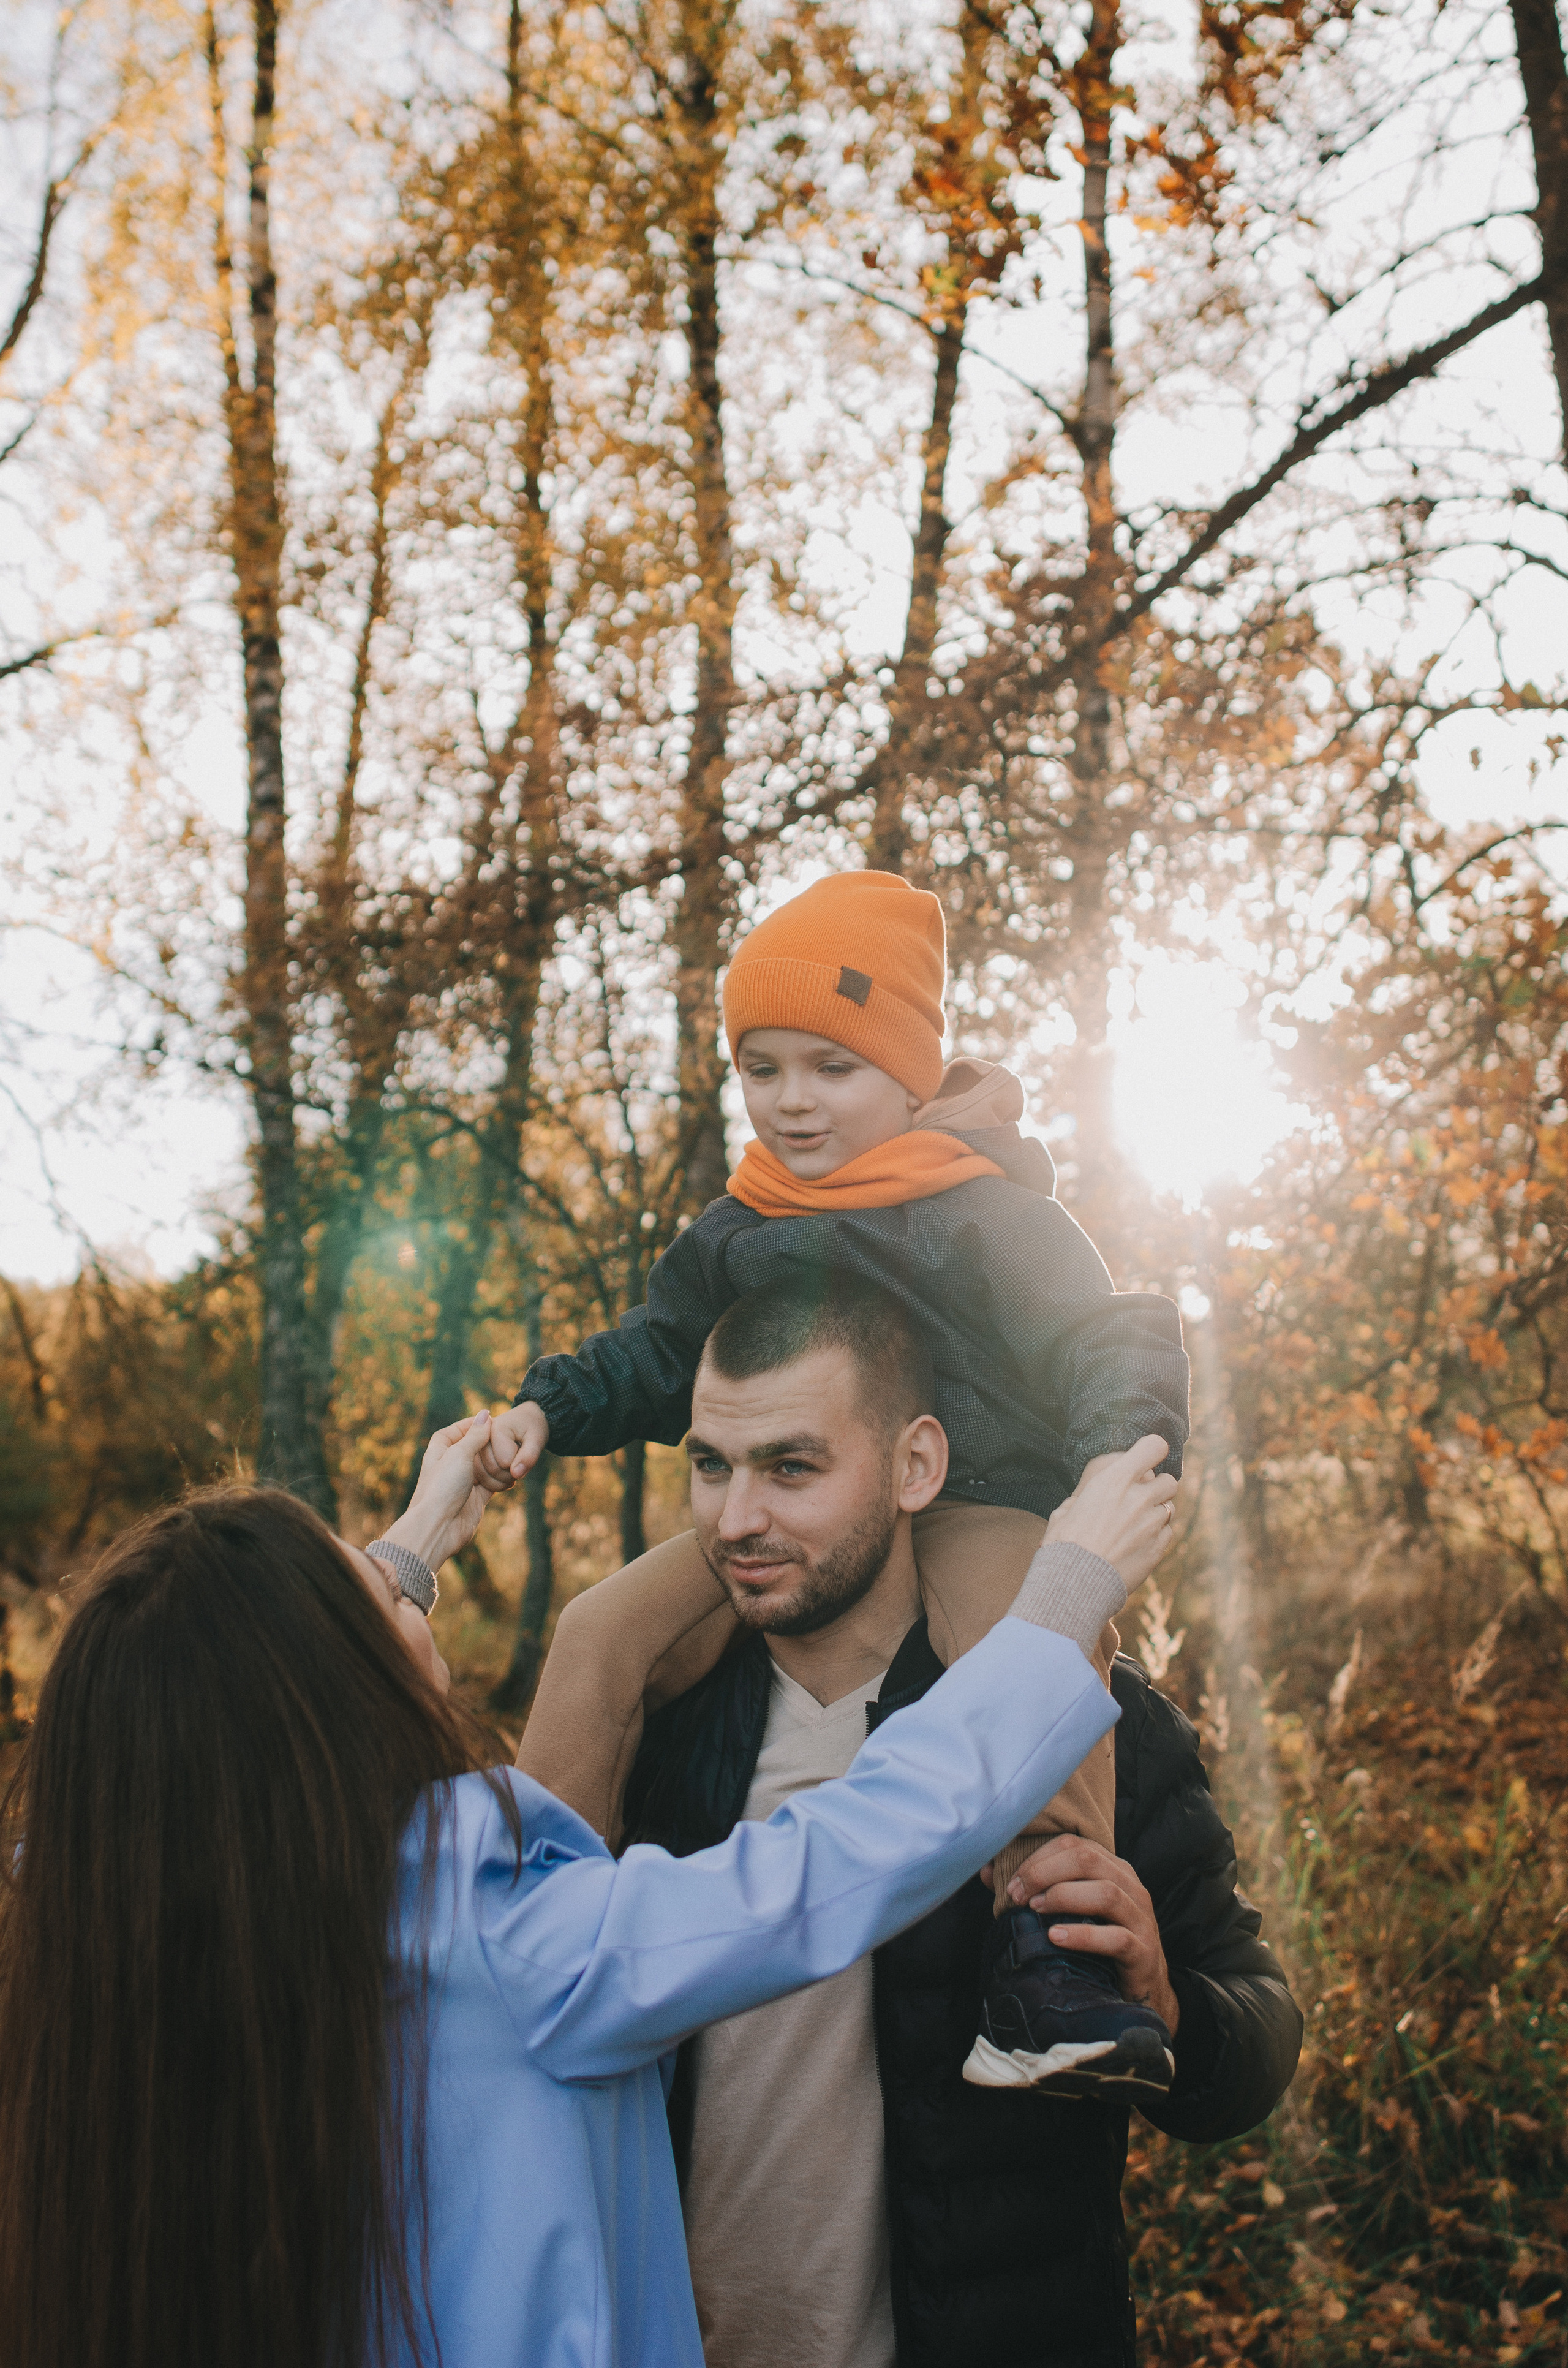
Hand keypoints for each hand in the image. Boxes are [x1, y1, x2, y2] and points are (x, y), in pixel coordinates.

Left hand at [384, 1411, 510, 1572]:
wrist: (439, 1526)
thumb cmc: (443, 1486)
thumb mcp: (460, 1454)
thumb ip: (475, 1435)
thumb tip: (486, 1414)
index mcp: (440, 1449)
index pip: (458, 1429)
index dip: (473, 1424)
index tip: (493, 1419)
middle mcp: (451, 1464)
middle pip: (474, 1447)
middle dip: (490, 1444)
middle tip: (508, 1438)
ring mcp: (463, 1481)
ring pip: (485, 1466)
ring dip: (498, 1463)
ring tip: (513, 1457)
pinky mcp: (475, 1498)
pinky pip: (492, 1483)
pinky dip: (502, 1480)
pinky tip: (513, 1475)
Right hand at [477, 1399, 548, 1486]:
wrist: (522, 1421)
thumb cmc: (531, 1428)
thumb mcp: (537, 1439)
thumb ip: (529, 1456)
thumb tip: (516, 1474)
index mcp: (494, 1428)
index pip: (505, 1461)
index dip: (518, 1464)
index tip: (525, 1454)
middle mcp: (478, 1438)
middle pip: (493, 1470)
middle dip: (510, 1474)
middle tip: (520, 1465)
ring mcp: (474, 1449)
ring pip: (484, 1477)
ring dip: (501, 1481)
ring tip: (513, 1469)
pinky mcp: (473, 1458)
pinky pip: (480, 1479)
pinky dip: (493, 1483)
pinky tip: (504, 1476)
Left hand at [990, 1834, 1180, 2034]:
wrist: (1142, 1987)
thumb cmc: (1098, 1941)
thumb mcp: (1070, 1910)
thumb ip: (1031, 1889)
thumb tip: (985, 1871)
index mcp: (1112, 1867)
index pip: (1072, 1845)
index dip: (1037, 1859)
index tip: (1011, 1883)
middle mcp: (1130, 1885)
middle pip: (1087, 1860)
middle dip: (1044, 1874)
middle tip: (1018, 1897)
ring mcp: (1140, 1918)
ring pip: (1105, 1892)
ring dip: (1063, 1897)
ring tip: (1035, 1911)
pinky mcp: (1143, 1950)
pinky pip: (1116, 1937)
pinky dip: (1082, 1936)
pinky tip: (1055, 1937)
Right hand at [1046, 1435, 1176, 1594]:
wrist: (1075, 1584)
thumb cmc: (1064, 1545)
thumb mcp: (1066, 1510)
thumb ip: (1088, 1497)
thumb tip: (1091, 1500)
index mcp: (1115, 1481)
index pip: (1154, 1447)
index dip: (1153, 1450)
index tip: (1147, 1458)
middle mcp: (1139, 1498)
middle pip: (1169, 1480)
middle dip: (1157, 1487)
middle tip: (1140, 1499)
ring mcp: (1152, 1524)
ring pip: (1169, 1508)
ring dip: (1156, 1512)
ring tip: (1135, 1526)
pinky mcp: (1158, 1548)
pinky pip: (1167, 1533)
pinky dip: (1156, 1535)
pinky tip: (1136, 1544)